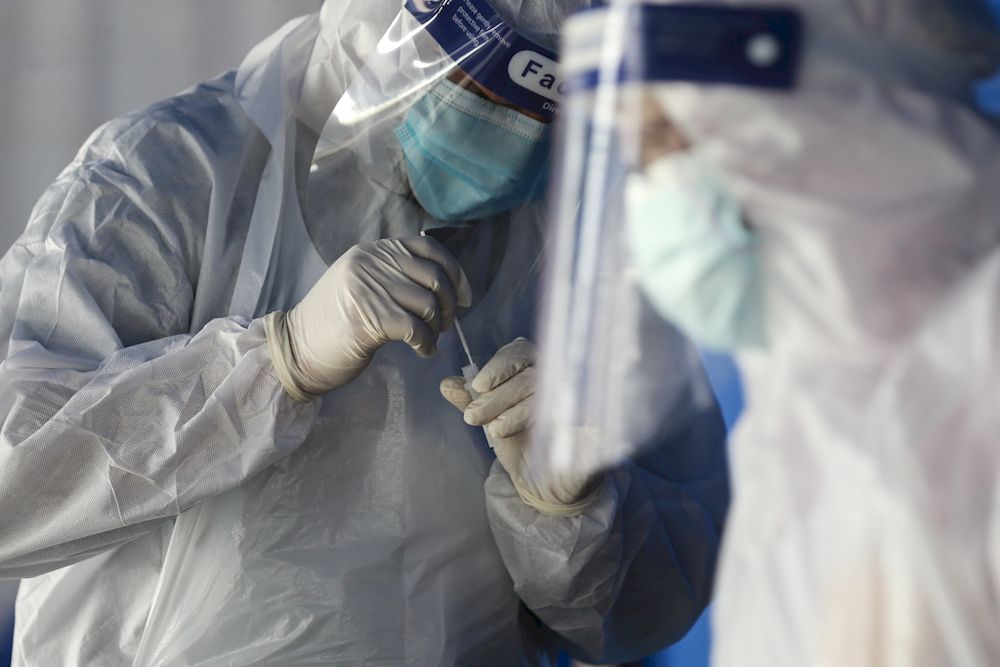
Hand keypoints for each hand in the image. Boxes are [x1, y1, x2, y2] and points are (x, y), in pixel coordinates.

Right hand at [267, 237, 471, 400]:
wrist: (296, 349)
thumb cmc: (333, 323)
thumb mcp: (361, 283)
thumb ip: (394, 274)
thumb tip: (445, 283)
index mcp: (372, 251)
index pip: (428, 248)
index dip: (455, 272)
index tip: (466, 296)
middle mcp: (371, 263)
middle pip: (434, 277)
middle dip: (450, 305)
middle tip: (446, 325)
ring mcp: (369, 289)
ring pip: (429, 304)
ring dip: (438, 328)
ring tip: (429, 340)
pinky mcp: (370, 319)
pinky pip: (418, 329)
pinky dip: (427, 343)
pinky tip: (423, 351)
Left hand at [440, 338, 603, 515]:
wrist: (547, 486)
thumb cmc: (522, 445)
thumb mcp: (493, 421)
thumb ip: (472, 402)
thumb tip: (446, 384)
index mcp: (538, 370)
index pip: (520, 353)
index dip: (499, 366)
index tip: (478, 386)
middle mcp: (563, 380)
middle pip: (530, 375)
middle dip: (498, 396)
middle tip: (473, 417)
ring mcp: (583, 401)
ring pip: (548, 394)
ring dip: (515, 411)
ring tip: (494, 431)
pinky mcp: (598, 425)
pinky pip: (574, 416)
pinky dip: (549, 423)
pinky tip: (529, 435)